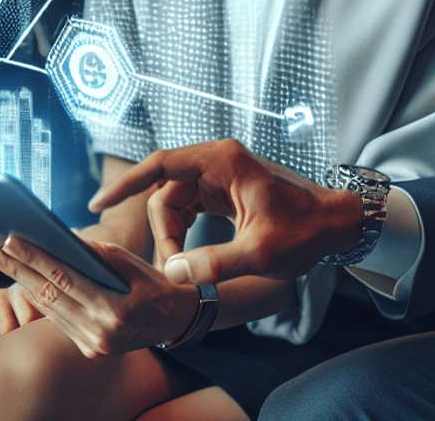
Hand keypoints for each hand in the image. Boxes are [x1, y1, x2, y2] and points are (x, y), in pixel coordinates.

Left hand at [0, 219, 154, 335]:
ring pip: (49, 310)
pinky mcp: (89, 350)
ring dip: (23, 284)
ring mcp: (92, 346)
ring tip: (2, 260)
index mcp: (112, 309)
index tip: (12, 240)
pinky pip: (59, 322)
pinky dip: (41, 300)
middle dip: (17, 269)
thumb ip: (98, 253)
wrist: (175, 322)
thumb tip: (65, 239)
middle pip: (48, 295)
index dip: (35, 258)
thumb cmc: (155, 285)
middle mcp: (99, 333)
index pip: (64, 278)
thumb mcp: (131, 262)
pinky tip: (25, 281)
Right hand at [87, 139, 362, 283]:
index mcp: (222, 162)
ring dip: (171, 234)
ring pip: (174, 202)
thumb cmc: (305, 231)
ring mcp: (220, 176)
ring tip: (182, 267)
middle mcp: (217, 162)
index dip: (126, 183)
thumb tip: (172, 273)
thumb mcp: (259, 253)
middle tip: (169, 269)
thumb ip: (214, 263)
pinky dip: (183, 232)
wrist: (336, 224)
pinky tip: (187, 255)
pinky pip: (189, 208)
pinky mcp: (224, 192)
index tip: (98, 203)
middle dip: (161, 230)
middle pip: (165, 190)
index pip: (161, 164)